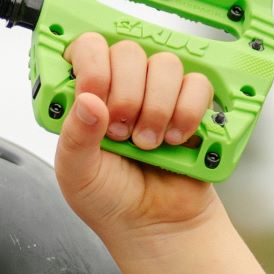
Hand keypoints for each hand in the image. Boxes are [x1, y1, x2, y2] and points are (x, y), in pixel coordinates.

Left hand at [53, 33, 224, 247]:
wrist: (154, 226)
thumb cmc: (109, 200)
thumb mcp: (77, 173)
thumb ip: (76, 136)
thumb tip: (87, 100)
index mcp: (86, 97)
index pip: (87, 47)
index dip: (93, 63)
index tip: (96, 92)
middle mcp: (121, 88)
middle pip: (129, 51)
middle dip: (126, 95)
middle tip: (122, 132)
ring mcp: (157, 93)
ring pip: (165, 65)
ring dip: (157, 108)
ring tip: (148, 143)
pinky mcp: (190, 105)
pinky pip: (197, 85)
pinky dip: (187, 113)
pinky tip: (175, 139)